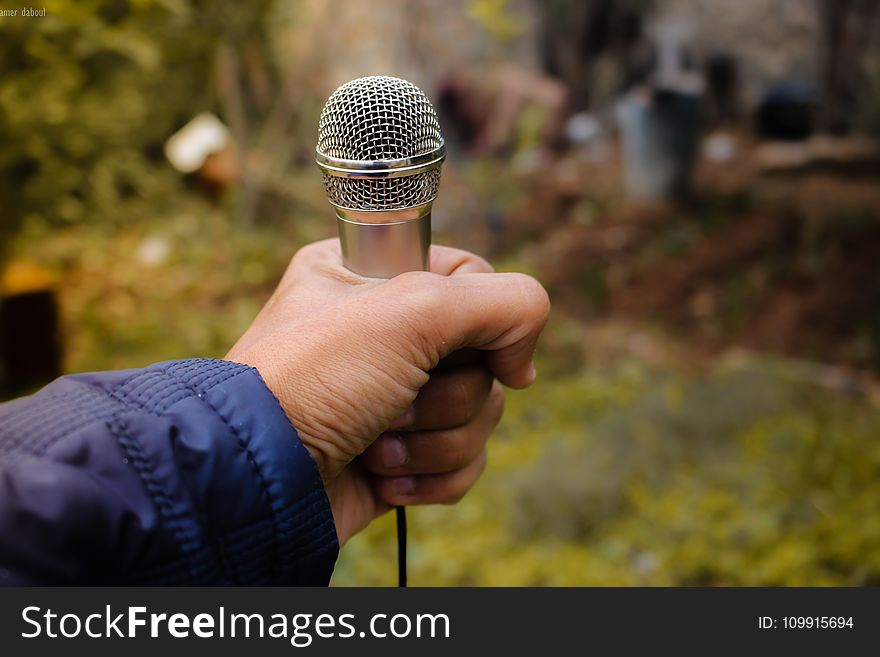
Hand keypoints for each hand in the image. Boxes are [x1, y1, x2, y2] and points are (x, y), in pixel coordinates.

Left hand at [226, 239, 549, 543]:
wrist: (259, 480)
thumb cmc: (314, 380)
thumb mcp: (410, 311)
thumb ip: (501, 302)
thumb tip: (523, 363)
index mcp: (373, 274)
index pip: (473, 278)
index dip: (483, 318)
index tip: (462, 348)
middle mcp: (385, 331)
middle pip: (484, 355)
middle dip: (448, 393)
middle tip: (396, 399)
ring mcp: (395, 393)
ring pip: (480, 412)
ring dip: (435, 438)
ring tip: (379, 444)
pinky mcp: (403, 451)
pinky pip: (464, 460)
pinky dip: (431, 475)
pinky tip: (382, 475)